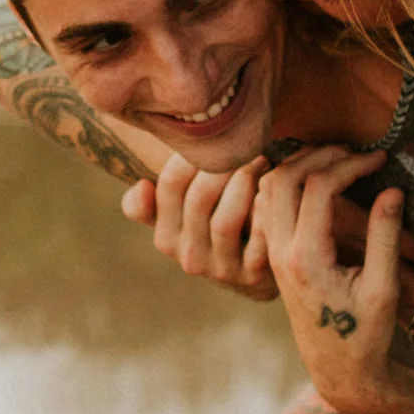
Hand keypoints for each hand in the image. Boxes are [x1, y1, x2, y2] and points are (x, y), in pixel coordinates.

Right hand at [120, 155, 276, 298]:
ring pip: (224, 222)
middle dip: (224, 165)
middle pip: (198, 200)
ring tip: (260, 161)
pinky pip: (258, 238)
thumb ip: (151, 203)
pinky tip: (272, 190)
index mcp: (165, 237)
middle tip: (245, 146)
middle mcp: (188, 257)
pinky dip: (264, 210)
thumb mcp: (180, 218)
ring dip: (245, 183)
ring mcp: (220, 270)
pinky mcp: (253, 276)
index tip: (214, 138)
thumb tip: (141, 186)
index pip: (169, 185)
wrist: (257, 273)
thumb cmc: (217, 228)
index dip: (193, 154)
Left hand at [254, 144, 407, 413]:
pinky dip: (291, 182)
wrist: (339, 369)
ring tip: (340, 158)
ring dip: (301, 165)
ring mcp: (274, 253)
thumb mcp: (384, 288)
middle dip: (319, 154)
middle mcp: (281, 252)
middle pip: (283, 177)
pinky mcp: (276, 255)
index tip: (380, 158)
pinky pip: (270, 204)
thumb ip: (385, 236)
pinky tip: (322, 180)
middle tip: (354, 150)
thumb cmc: (366, 334)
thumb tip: (392, 189)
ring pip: (270, 187)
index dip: (350, 163)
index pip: (318, 187)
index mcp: (307, 259)